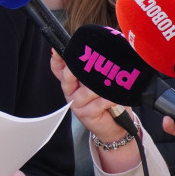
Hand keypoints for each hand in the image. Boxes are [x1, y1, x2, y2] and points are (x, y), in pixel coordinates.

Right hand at [51, 51, 139, 173]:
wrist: (117, 126)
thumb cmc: (110, 100)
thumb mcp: (102, 81)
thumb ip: (99, 67)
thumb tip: (106, 49)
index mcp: (72, 81)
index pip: (58, 68)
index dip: (57, 59)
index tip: (58, 50)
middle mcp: (71, 92)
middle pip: (67, 77)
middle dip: (76, 69)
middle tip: (88, 64)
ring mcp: (77, 104)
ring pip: (85, 91)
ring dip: (99, 87)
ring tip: (111, 85)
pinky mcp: (86, 114)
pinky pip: (98, 103)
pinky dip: (109, 99)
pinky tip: (115, 98)